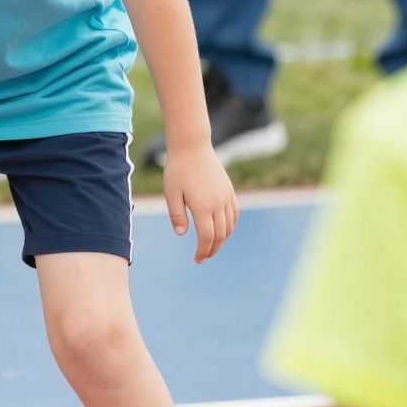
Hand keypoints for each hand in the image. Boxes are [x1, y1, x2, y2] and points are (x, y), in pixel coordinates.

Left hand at [163, 143, 237, 261]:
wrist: (192, 146)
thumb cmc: (178, 169)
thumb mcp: (171, 193)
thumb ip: (177, 215)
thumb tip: (182, 234)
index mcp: (203, 207)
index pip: (207, 237)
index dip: (203, 251)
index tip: (197, 260)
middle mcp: (218, 204)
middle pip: (220, 235)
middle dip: (213, 249)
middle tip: (203, 257)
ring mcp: (226, 196)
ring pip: (230, 226)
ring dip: (223, 239)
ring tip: (212, 246)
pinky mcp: (229, 190)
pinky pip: (234, 213)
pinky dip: (231, 225)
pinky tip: (223, 229)